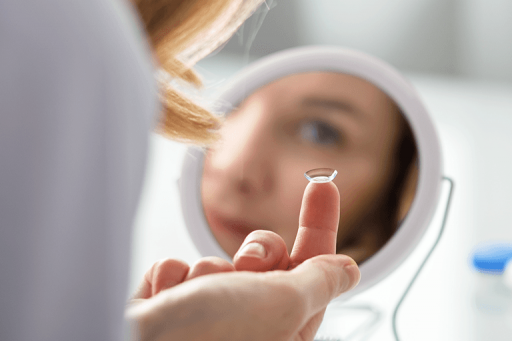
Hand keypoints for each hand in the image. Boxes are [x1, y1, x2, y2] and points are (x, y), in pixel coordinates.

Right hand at [127, 180, 359, 340]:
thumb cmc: (210, 338)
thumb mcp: (283, 303)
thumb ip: (317, 281)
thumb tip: (348, 270)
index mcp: (283, 334)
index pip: (315, 273)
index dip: (320, 226)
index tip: (324, 185)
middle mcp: (245, 328)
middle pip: (266, 259)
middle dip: (256, 252)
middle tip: (246, 267)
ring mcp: (204, 318)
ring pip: (217, 260)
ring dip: (206, 269)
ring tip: (193, 298)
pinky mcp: (166, 309)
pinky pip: (176, 268)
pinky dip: (170, 277)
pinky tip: (163, 299)